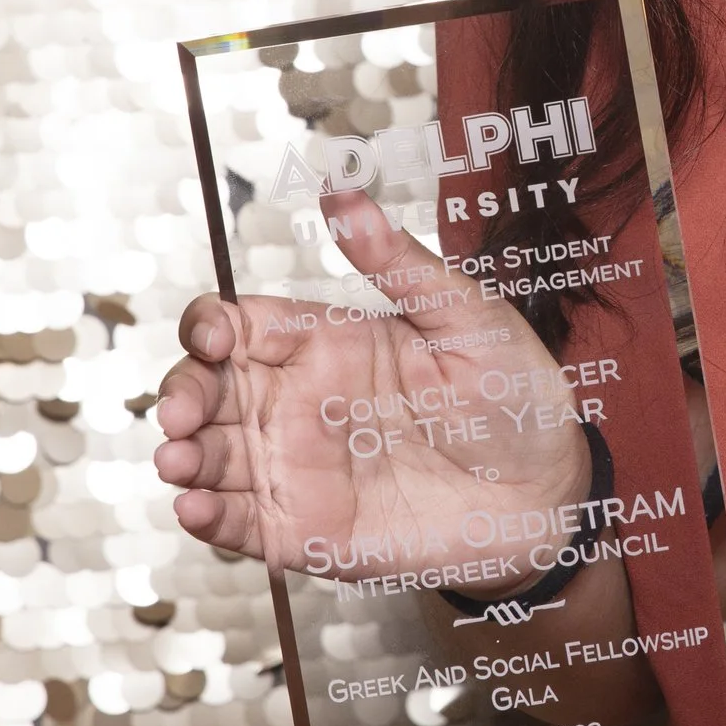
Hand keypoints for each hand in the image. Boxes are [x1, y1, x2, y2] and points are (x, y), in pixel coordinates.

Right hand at [150, 192, 590, 585]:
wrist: (547, 493)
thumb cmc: (514, 396)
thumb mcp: (469, 317)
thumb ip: (401, 264)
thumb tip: (345, 196)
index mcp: (325, 343)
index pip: (239, 325)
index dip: (208, 327)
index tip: (211, 338)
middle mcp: (297, 402)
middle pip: (208, 389)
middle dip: (180, 394)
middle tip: (180, 413)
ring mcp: (296, 467)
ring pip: (211, 456)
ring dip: (181, 457)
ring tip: (179, 462)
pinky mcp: (305, 530)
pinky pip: (242, 524)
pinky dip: (207, 518)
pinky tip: (197, 511)